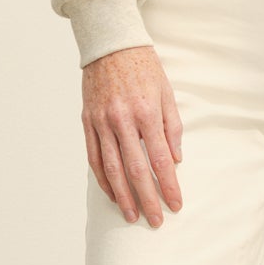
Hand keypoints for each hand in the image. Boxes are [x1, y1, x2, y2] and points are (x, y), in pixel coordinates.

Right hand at [83, 44, 183, 226]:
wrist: (110, 44)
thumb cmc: (143, 67)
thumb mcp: (166, 93)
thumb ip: (171, 127)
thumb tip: (175, 159)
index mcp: (146, 113)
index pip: (160, 159)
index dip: (169, 185)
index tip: (176, 203)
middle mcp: (122, 120)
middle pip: (135, 170)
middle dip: (147, 198)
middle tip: (156, 220)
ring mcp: (101, 122)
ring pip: (111, 168)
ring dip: (122, 195)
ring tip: (131, 215)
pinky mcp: (87, 121)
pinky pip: (94, 157)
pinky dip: (102, 179)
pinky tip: (111, 193)